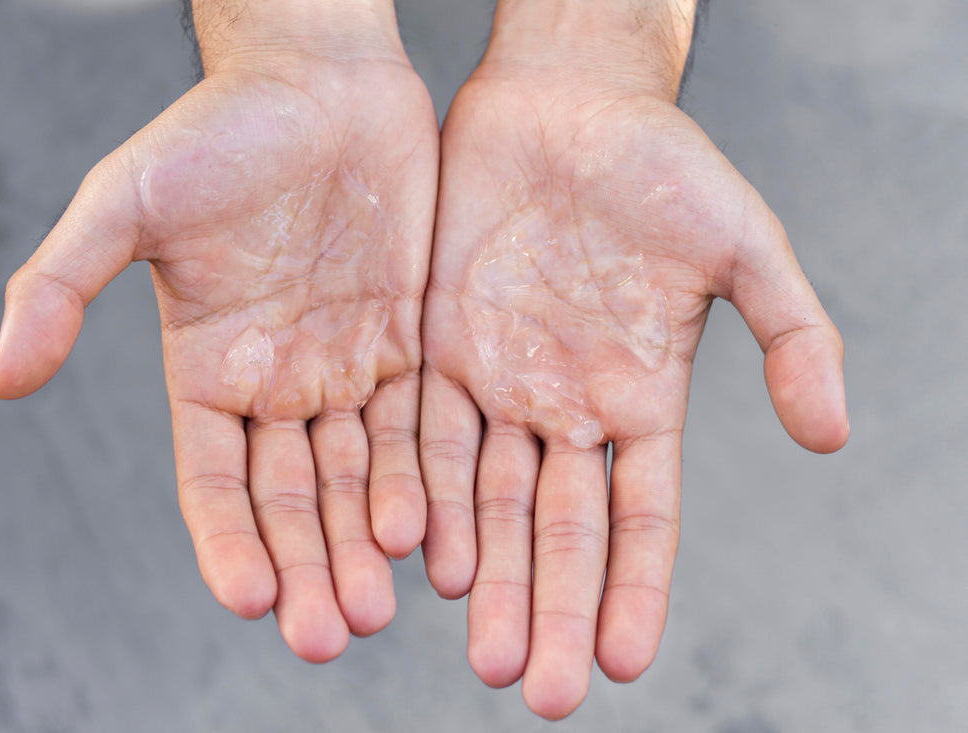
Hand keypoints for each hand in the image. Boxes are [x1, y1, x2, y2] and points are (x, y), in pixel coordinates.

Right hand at [0, 6, 438, 662]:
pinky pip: (420, 425)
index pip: (213, 481)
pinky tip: (435, 534)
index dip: (228, 541)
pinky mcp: (408, 343)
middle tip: (330, 633)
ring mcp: (346, 367)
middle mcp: (277, 384)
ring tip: (382, 604)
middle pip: (292, 498)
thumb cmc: (217, 131)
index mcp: (206, 371)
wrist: (321, 81)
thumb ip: (61, 285)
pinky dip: (425, 480)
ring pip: (360, 476)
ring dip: (369, 542)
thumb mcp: (127, 201)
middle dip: (309, 565)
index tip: (252, 599)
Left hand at [419, 35, 848, 718]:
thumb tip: (830, 436)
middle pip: (559, 530)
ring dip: (488, 576)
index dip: (636, 589)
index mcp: (642, 399)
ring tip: (485, 650)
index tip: (626, 661)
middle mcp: (566, 408)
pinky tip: (429, 559)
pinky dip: (427, 497)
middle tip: (539, 690)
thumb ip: (789, 334)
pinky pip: (427, 435)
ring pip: (487, 500)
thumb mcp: (743, 243)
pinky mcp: (439, 349)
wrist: (564, 102)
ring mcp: (500, 384)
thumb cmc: (662, 164)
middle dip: (553, 608)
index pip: (642, 518)